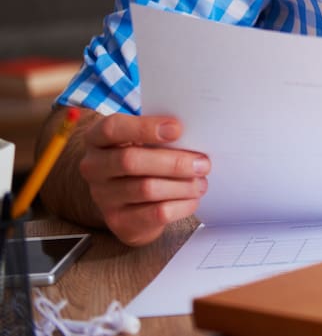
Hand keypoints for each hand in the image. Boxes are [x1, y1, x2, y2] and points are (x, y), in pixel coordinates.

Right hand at [77, 113, 210, 246]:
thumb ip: (161, 135)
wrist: (130, 200)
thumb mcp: (145, 141)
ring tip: (201, 182)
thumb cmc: (144, 158)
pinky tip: (192, 199)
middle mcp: (94, 167)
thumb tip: (195, 137)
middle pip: (130, 161)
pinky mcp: (118, 221)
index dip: (145, 127)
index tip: (178, 129)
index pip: (112, 128)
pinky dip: (181, 205)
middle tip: (203, 163)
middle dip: (173, 162)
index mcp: (98, 139)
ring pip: (146, 189)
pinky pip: (155, 213)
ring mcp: (103, 196)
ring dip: (182, 185)